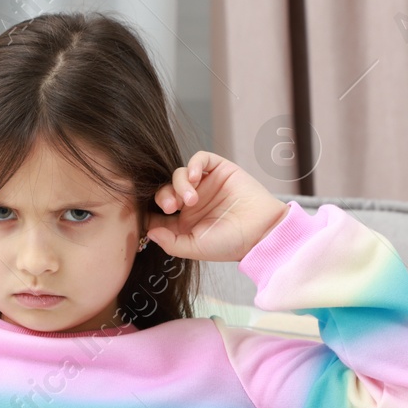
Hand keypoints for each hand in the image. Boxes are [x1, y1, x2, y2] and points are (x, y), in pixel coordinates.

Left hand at [145, 151, 289, 262]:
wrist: (263, 231)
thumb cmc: (232, 244)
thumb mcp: (196, 248)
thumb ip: (171, 242)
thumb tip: (149, 231)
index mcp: (183, 223)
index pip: (156, 212)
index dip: (148, 211)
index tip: (145, 216)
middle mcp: (191, 203)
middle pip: (164, 190)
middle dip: (162, 196)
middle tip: (170, 206)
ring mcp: (205, 185)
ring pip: (178, 174)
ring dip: (179, 185)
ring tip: (191, 199)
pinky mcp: (219, 170)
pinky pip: (199, 159)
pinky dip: (192, 165)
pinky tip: (193, 177)